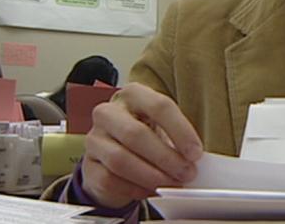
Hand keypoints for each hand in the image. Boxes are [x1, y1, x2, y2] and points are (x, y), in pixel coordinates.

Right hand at [81, 83, 202, 208]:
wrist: (114, 155)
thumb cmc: (146, 135)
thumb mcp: (162, 128)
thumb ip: (177, 139)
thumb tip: (195, 160)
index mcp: (133, 95)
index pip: (159, 106)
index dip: (180, 131)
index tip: (195, 153)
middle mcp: (109, 112)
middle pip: (136, 134)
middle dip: (165, 157)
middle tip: (186, 172)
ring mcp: (94, 138)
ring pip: (120, 160)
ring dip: (151, 176)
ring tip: (171, 184)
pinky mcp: (88, 165)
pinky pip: (110, 180)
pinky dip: (135, 188)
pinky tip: (151, 190)